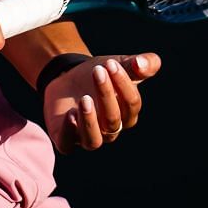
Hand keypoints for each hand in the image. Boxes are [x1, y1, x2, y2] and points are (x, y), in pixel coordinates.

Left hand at [43, 53, 159, 153]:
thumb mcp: (120, 64)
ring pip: (94, 140)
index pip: (131, 104)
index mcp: (127, 114)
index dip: (123, 84)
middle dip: (106, 94)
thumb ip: (140, 63)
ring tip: (84, 99)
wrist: (68, 75)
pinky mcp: (65, 138)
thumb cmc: (100, 73)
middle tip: (97, 71)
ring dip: (90, 120)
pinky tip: (69, 114)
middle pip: (113, 119)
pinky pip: (68, 144)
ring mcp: (88, 136)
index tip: (110, 63)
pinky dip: (69, 132)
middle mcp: (110, 130)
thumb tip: (142, 64)